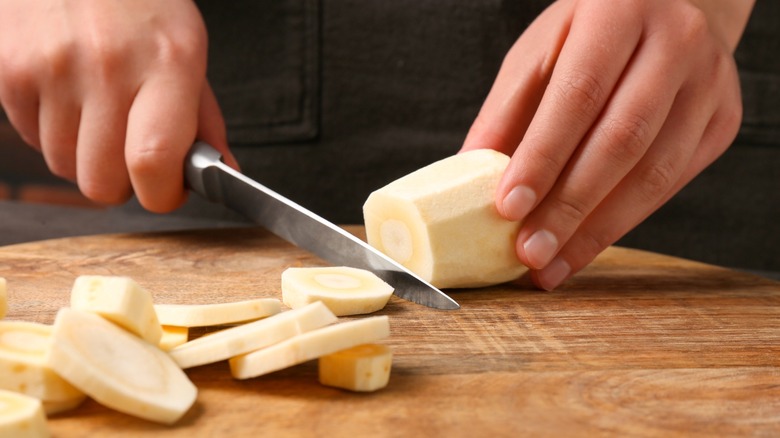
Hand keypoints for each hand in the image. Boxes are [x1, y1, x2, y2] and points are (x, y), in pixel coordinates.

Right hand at [0, 0, 236, 211]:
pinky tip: (70, 97)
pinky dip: (54, 132)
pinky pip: (33, 140)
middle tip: (132, 153)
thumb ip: (204, 119)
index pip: (153, 161)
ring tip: (100, 115)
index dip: (161, 195)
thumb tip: (222, 172)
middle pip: (102, 181)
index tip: (167, 191)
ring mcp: (53, 68)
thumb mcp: (189, 50)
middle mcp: (108, 65)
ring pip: (65, 167)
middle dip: (122, 183)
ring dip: (85, 157)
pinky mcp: (11, 70)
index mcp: (168, 63)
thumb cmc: (141, 5)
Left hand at [460, 0, 753, 289]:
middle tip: (530, 252)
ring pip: (654, 172)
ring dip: (597, 229)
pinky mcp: (723, 121)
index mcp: (618, 13)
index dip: (542, 158)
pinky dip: (624, 221)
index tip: (509, 208)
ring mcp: (708, 84)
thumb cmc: (591, 32)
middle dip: (569, 207)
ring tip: (551, 264)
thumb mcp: (539, 52)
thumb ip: (506, 111)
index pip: (577, 97)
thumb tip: (467, 176)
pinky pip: (673, 183)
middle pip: (620, 141)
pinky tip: (585, 245)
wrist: (672, 8)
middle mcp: (675, 43)